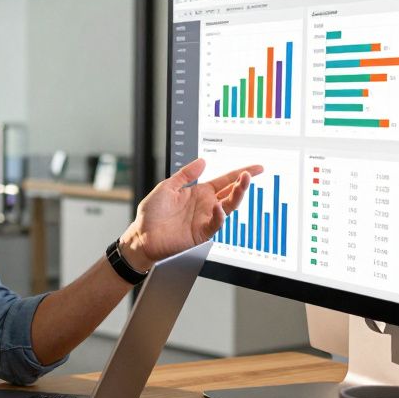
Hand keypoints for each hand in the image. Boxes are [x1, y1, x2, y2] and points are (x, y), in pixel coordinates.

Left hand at [120, 158, 259, 269]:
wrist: (142, 236)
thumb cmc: (151, 214)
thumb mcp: (167, 187)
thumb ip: (185, 174)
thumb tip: (202, 161)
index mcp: (199, 193)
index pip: (224, 180)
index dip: (240, 173)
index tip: (256, 168)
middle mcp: (205, 205)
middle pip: (231, 192)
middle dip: (243, 182)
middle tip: (251, 173)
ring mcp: (205, 219)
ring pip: (228, 206)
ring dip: (237, 195)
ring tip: (242, 183)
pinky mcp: (201, 232)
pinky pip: (216, 223)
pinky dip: (219, 215)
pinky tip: (218, 206)